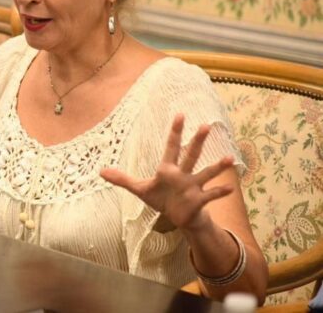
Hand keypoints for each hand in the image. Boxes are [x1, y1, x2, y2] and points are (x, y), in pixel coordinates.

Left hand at [100, 114, 234, 231]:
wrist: (178, 217)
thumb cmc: (161, 199)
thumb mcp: (140, 189)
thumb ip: (122, 179)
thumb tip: (100, 171)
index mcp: (168, 170)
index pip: (171, 147)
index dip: (175, 131)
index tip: (180, 114)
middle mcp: (182, 175)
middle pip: (190, 155)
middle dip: (197, 141)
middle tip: (206, 125)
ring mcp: (192, 187)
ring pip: (205, 173)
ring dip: (217, 166)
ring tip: (229, 158)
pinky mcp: (198, 200)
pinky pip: (211, 194)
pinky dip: (220, 192)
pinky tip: (231, 188)